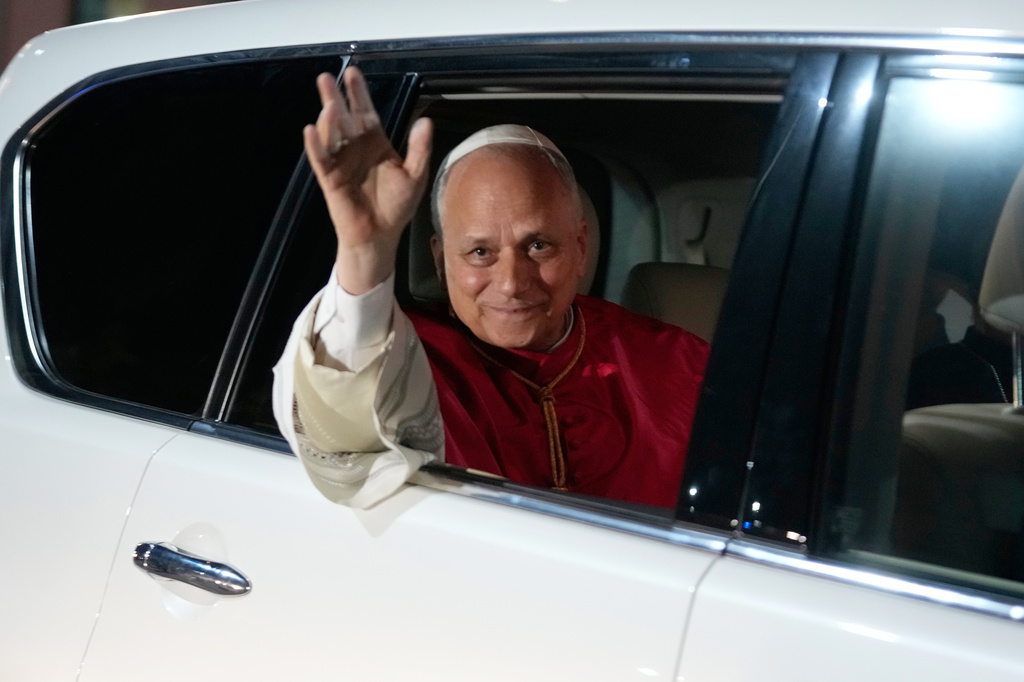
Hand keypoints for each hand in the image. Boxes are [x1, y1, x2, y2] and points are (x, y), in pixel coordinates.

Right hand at [304, 67, 432, 294]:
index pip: (366, 111)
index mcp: (375, 142)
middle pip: (344, 117)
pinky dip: (316, 145)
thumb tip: (426, 121)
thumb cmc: (397, 206)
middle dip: (336, 97)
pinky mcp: (330, 178)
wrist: (381, 234)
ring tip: (329, 104)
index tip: (354, 72)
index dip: (359, 93)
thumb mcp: (415, 175)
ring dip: (328, 118)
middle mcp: (355, 147)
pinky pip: (321, 158)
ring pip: (330, 134)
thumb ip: (420, 149)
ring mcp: (341, 161)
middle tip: (328, 77)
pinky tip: (312, 130)